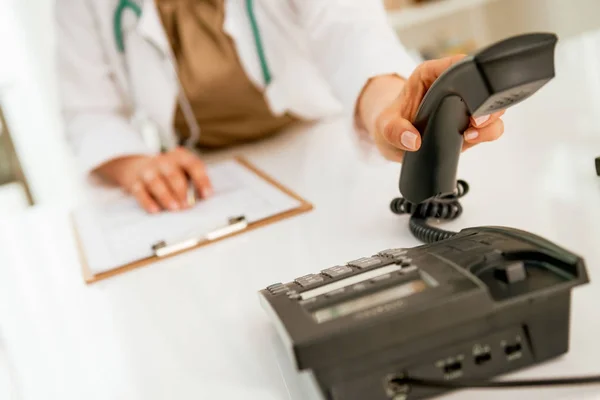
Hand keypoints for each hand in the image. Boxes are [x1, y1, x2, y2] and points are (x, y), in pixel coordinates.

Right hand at [94, 147, 212, 212]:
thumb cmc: (168, 172)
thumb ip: (194, 182)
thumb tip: (203, 198)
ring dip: (166, 196)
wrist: (136, 165)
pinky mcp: (135, 182)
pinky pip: (140, 192)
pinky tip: (155, 210)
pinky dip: (147, 202)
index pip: (193, 165)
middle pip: (173, 174)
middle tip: (188, 205)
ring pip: (155, 182)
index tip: (207, 195)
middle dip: (181, 190)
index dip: (202, 180)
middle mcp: (164, 161)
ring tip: (174, 208)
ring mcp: (148, 171)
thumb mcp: (182, 170)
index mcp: (180, 157)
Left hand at [358, 55, 505, 161]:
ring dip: (490, 120)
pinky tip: (472, 138)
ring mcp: (463, 108)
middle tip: (476, 121)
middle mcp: (452, 89)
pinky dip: (488, 133)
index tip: (471, 95)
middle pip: (483, 85)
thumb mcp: (385, 125)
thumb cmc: (389, 123)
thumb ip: (395, 131)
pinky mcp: (468, 126)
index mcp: (432, 74)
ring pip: (492, 107)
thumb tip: (413, 140)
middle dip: (486, 102)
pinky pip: (489, 127)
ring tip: (472, 133)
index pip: (459, 64)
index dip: (471, 76)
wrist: (392, 139)